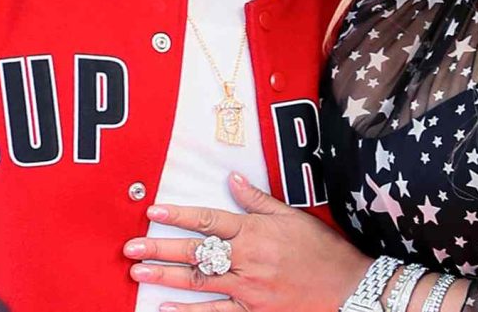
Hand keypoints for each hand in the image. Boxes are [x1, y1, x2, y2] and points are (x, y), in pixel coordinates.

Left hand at [122, 171, 371, 311]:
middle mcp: (247, 258)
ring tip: (137, 273)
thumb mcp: (292, 216)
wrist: (347, 288)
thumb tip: (232, 178)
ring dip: (165, 277)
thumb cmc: (321, 249)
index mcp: (255, 231)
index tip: (153, 211)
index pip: (209, 219)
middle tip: (130, 248)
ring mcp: (248, 288)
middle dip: (160, 249)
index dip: (179, 215)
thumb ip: (257, 200)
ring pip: (199, 282)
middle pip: (196, 252)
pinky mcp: (253, 311)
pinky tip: (164, 309)